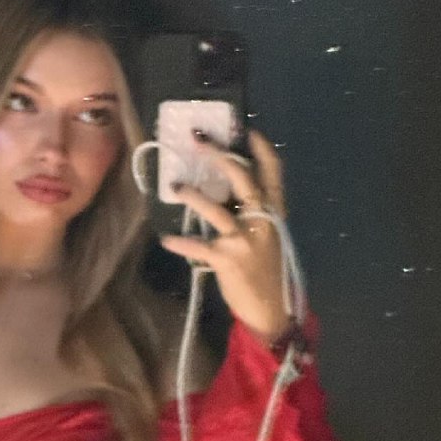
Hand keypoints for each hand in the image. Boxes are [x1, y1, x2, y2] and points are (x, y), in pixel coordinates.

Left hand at [158, 128, 289, 343]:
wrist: (271, 310)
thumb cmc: (266, 270)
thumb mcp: (268, 236)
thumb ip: (252, 214)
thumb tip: (226, 190)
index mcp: (274, 214)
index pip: (273, 173)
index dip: (261, 150)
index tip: (247, 130)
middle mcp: (262, 222)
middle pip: (242, 180)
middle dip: (219, 156)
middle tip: (199, 140)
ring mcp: (245, 240)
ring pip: (216, 210)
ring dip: (193, 196)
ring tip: (175, 187)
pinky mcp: (228, 260)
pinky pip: (199, 248)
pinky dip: (181, 243)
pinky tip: (166, 239)